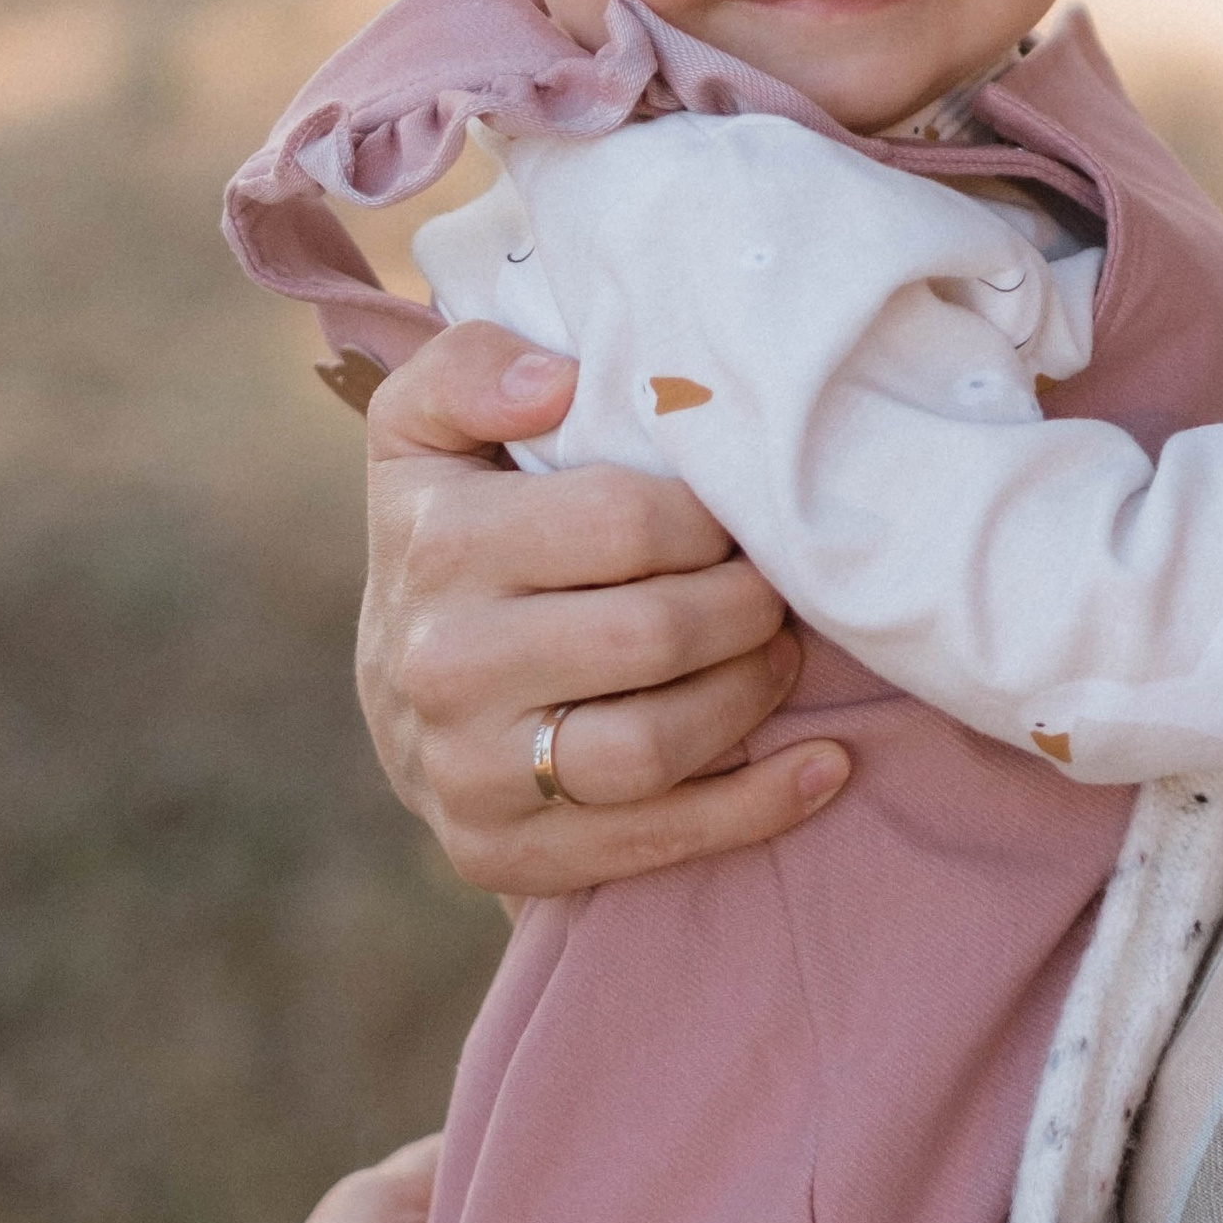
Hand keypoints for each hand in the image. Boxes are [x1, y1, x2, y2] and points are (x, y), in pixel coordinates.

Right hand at [357, 322, 850, 894]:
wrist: (398, 691)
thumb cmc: (453, 535)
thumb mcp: (429, 431)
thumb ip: (470, 367)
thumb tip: (556, 381)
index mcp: (440, 546)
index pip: (624, 523)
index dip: (708, 518)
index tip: (732, 516)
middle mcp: (442, 665)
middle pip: (652, 637)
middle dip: (745, 607)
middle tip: (775, 588)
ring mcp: (468, 773)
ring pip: (654, 747)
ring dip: (750, 698)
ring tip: (781, 657)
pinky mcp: (499, 855)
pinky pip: (653, 843)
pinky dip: (758, 808)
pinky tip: (824, 765)